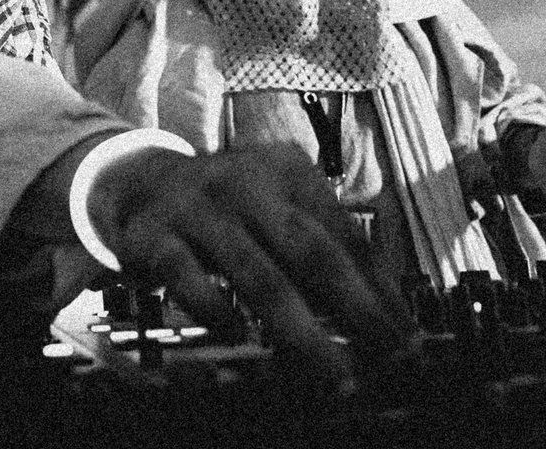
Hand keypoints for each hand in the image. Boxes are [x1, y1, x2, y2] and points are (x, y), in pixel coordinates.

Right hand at [85, 143, 415, 388]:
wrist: (137, 180)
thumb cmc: (227, 204)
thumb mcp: (276, 204)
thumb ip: (323, 245)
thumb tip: (387, 310)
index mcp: (285, 169)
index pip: (344, 233)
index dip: (380, 288)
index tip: (408, 337)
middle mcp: (245, 182)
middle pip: (310, 250)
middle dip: (356, 309)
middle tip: (391, 357)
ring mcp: (198, 208)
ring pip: (257, 273)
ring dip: (301, 330)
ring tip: (335, 374)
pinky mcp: (155, 237)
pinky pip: (188, 279)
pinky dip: (217, 310)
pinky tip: (238, 335)